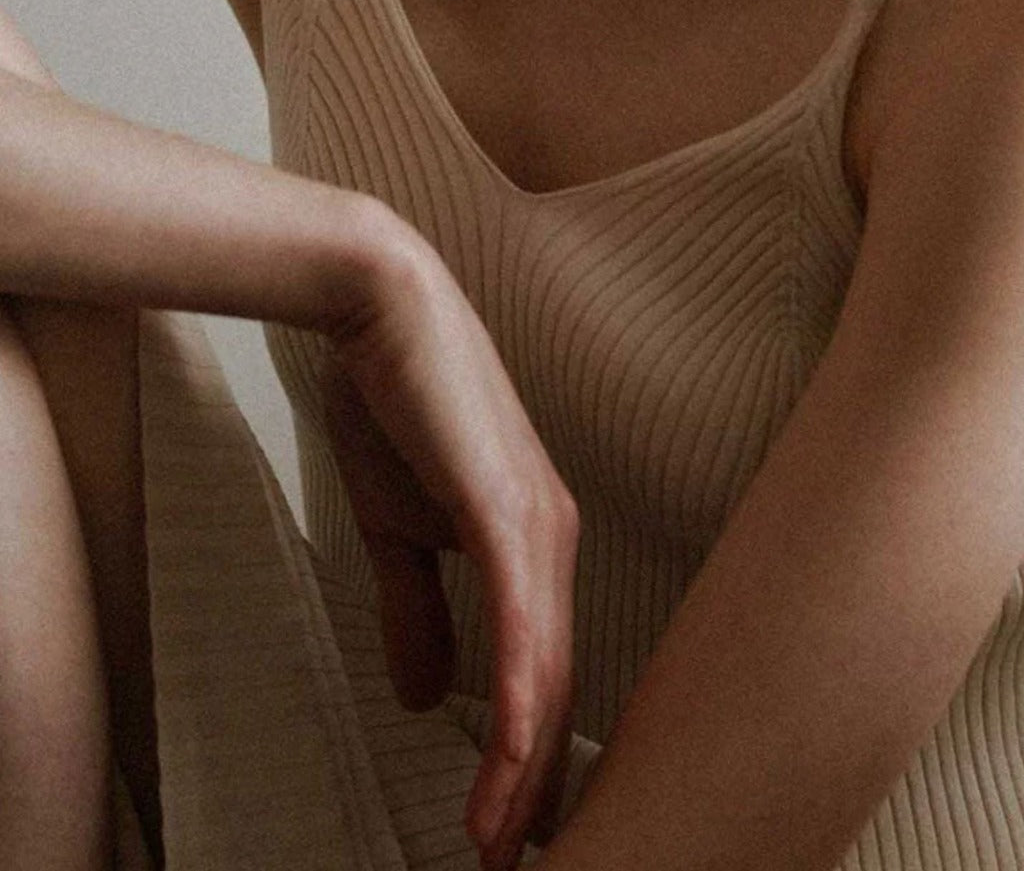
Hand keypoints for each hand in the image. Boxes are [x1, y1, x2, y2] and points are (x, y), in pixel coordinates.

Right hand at [321, 236, 579, 870]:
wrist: (380, 312)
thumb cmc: (395, 408)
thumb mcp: (399, 530)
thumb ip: (418, 610)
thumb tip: (424, 693)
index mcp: (530, 544)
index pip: (539, 670)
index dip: (527, 755)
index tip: (509, 827)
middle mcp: (550, 539)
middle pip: (554, 685)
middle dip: (534, 783)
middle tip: (514, 863)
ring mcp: (535, 523)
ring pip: (542, 667)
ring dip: (524, 763)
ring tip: (502, 844)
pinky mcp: (503, 506)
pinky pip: (518, 620)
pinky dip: (516, 694)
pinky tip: (513, 755)